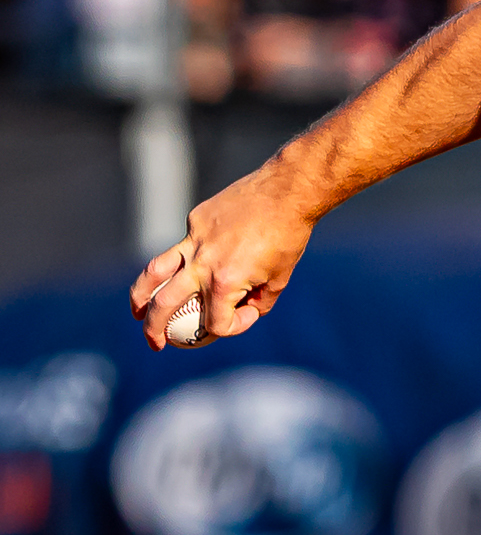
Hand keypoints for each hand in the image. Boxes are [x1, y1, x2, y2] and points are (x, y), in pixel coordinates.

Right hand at [129, 167, 317, 350]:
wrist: (286, 191)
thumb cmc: (289, 237)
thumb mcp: (280, 279)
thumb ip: (258, 302)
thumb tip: (239, 312)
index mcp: (225, 282)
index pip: (215, 322)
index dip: (232, 327)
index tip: (247, 313)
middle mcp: (203, 263)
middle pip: (164, 305)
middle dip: (154, 329)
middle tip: (155, 343)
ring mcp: (194, 240)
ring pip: (154, 272)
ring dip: (140, 296)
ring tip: (137, 313)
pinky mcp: (195, 220)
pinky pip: (185, 245)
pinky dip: (188, 258)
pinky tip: (204, 255)